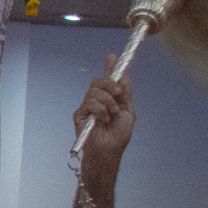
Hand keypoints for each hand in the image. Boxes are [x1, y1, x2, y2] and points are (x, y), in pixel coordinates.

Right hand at [73, 60, 134, 181]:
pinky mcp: (79, 114)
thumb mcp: (128, 110)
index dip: (111, 67)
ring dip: (107, 102)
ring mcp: (87, 106)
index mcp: (110, 98)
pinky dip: (99, 110)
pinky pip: (89, 102)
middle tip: (119, 95)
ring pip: (94, 91)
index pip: (109, 79)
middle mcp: (98, 100)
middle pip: (99, 80)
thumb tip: (124, 73)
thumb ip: (125, 92)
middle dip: (111, 84)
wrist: (109, 150)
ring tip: (110, 116)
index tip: (113, 56)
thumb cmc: (119, 135)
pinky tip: (101, 120)